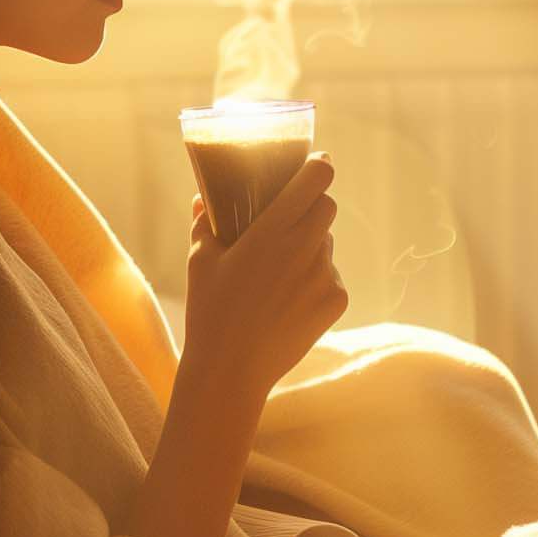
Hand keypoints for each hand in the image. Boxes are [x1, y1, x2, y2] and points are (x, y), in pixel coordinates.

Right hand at [180, 153, 348, 401]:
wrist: (232, 371)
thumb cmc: (210, 313)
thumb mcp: (200, 262)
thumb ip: (205, 223)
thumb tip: (202, 199)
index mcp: (273, 231)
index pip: (317, 179)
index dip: (318, 166)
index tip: (314, 165)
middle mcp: (306, 248)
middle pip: (328, 205)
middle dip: (313, 204)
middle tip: (291, 217)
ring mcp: (325, 276)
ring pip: (328, 243)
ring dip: (311, 244)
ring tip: (280, 271)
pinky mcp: (336, 301)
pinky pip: (331, 276)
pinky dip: (315, 279)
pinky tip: (288, 299)